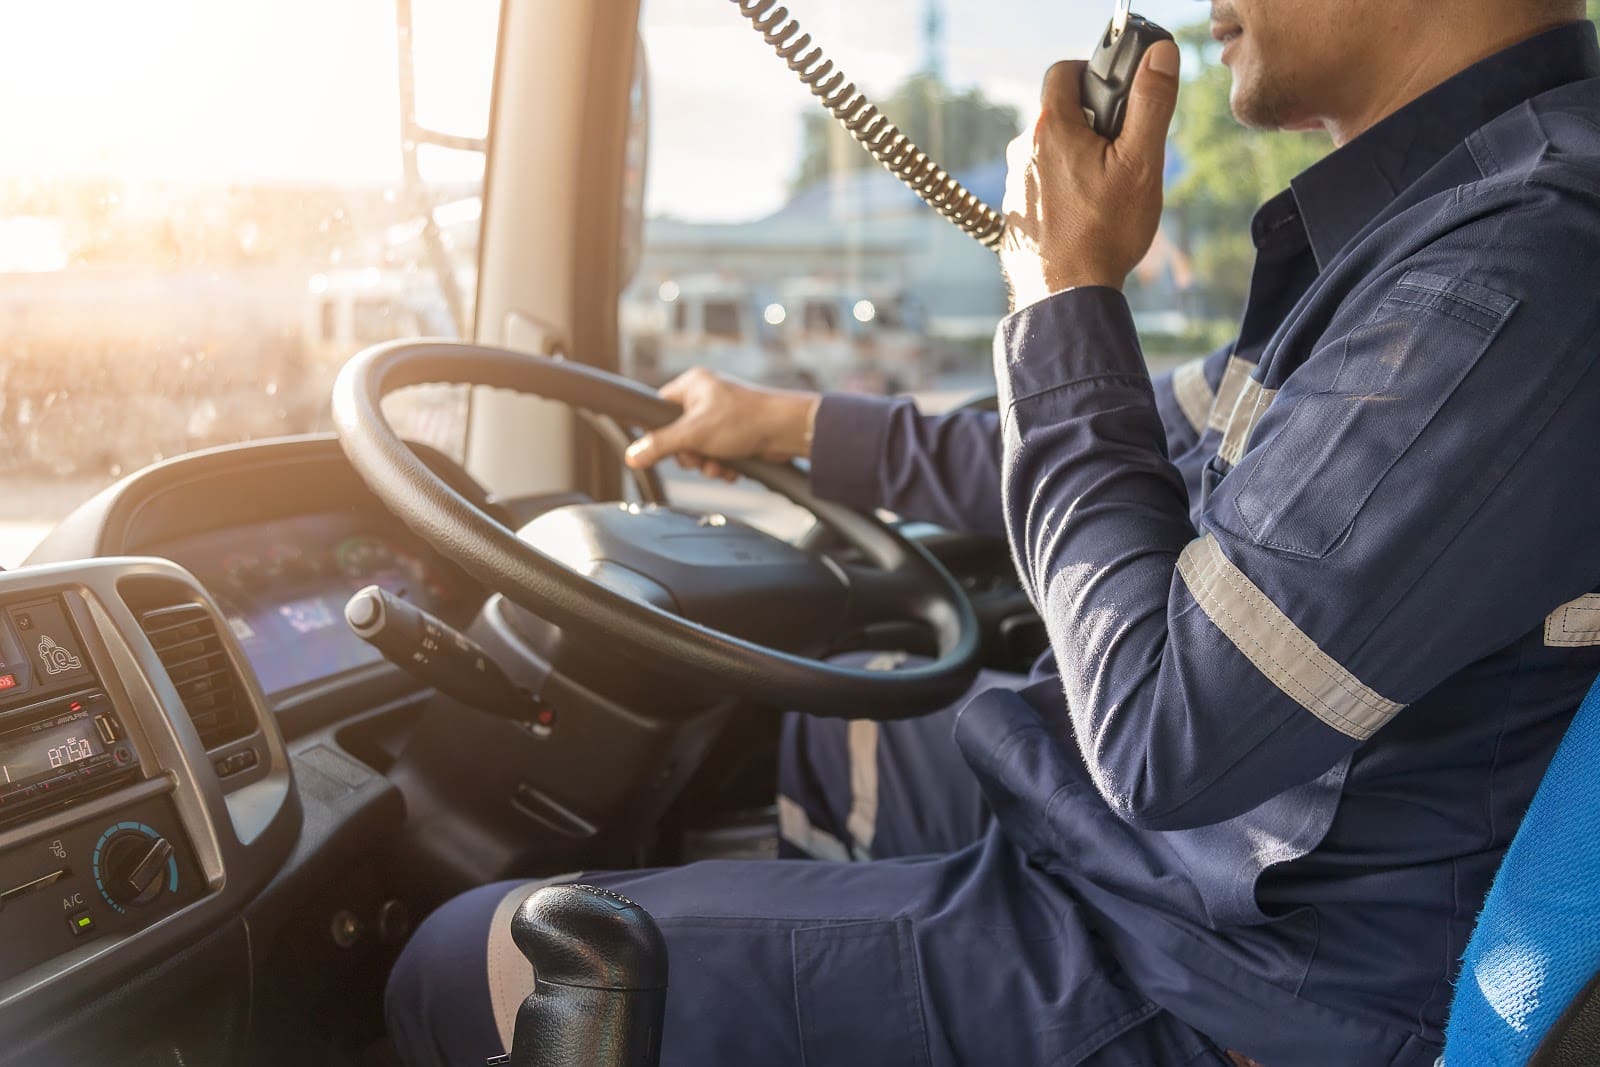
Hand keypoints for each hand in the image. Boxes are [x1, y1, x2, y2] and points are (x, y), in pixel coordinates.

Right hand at [623, 367, 819, 482]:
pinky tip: (731, 468)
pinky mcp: (735, 434)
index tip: (671, 447)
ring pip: (698, 449)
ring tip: (719, 465)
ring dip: (707, 463)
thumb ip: (660, 445)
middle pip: (678, 435)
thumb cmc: (745, 420)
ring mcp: (721, 416)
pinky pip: (716, 454)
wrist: (787, 431)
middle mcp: (705, 398)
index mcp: (692, 385)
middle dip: (691, 455)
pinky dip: (721, 465)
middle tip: (701, 457)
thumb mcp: (694, 434)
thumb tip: (632, 455)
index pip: (659, 410)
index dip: (661, 433)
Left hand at [1000, 41, 1180, 309]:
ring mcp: (1014, 184)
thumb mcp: (1141, 162)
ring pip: (1051, 153)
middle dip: (1092, 125)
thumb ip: (1150, 103)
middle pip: (1059, 115)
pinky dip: (1063, 192)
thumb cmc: (1104, 231)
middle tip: (1122, 156)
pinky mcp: (1015, 214)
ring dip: (1078, 161)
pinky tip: (1084, 218)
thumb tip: (1160, 57)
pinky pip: (1042, 187)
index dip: (1093, 73)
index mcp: (1050, 128)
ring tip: (1105, 195)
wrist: (1066, 296)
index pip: (1063, 71)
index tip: (1116, 98)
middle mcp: (1022, 151)